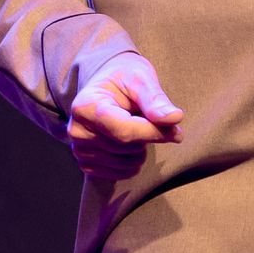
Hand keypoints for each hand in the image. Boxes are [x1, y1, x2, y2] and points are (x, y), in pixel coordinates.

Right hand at [67, 53, 184, 180]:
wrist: (106, 86)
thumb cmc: (124, 79)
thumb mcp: (140, 78)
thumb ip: (155, 99)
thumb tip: (174, 118)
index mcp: (86, 106)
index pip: (124, 131)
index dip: (153, 133)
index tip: (176, 131)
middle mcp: (77, 131)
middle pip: (127, 148)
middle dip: (147, 136)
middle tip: (145, 117)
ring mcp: (80, 151)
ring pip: (127, 163)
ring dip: (141, 149)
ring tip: (133, 126)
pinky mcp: (87, 165)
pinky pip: (121, 174)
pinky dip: (133, 161)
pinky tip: (127, 142)